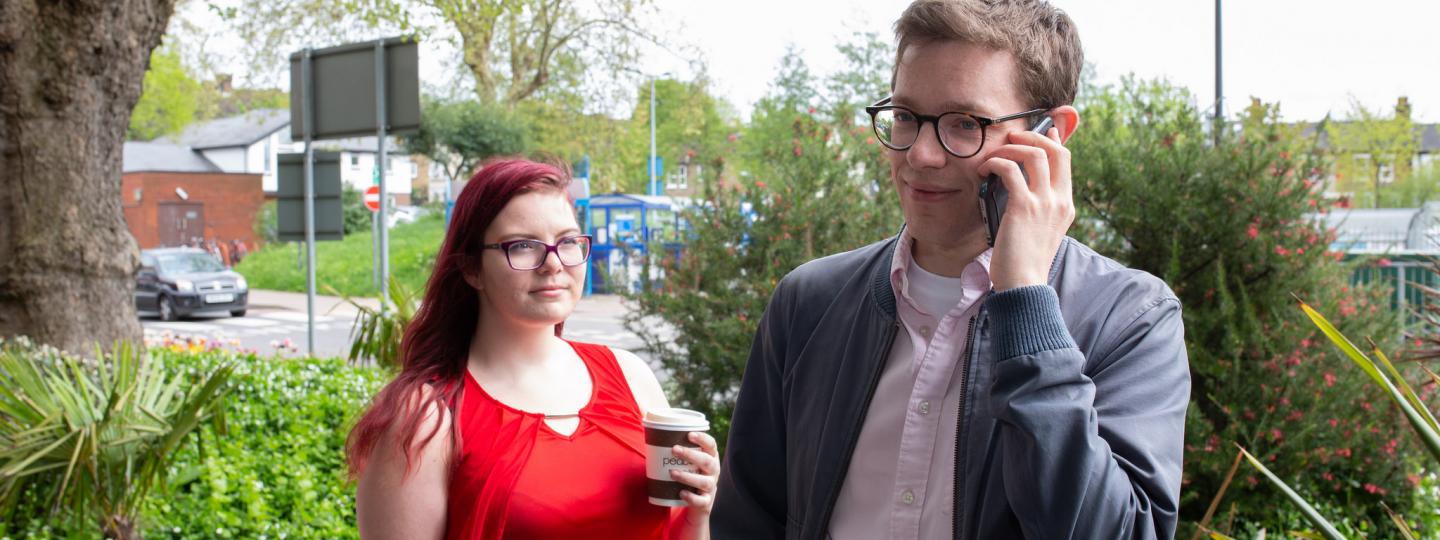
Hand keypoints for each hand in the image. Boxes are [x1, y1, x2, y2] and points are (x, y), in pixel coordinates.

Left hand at [671, 431, 720, 521]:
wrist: (699, 501)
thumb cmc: (690, 474)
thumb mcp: (688, 461)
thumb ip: (676, 449)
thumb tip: (651, 432)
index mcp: (710, 458)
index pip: (711, 445)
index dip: (702, 438)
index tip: (689, 434)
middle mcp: (714, 471)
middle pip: (707, 461)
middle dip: (691, 455)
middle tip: (674, 449)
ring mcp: (711, 487)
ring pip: (704, 482)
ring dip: (688, 476)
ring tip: (672, 472)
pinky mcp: (706, 502)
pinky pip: (701, 501)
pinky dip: (691, 497)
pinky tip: (681, 493)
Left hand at [979, 126, 1074, 290]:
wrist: (1024, 286)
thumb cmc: (1024, 263)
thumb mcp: (1038, 233)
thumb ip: (1036, 211)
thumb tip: (1019, 192)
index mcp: (1065, 206)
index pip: (1066, 161)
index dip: (1052, 141)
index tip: (1040, 131)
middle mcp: (1059, 201)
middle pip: (1055, 151)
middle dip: (1032, 137)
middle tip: (1011, 138)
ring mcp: (1044, 203)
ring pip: (1034, 155)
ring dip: (1010, 148)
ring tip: (993, 156)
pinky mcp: (1023, 207)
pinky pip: (1010, 170)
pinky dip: (995, 163)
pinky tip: (983, 170)